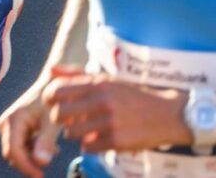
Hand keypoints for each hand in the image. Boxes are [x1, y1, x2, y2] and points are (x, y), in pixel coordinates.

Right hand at [0, 68, 70, 177]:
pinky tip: (50, 146)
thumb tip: (41, 163)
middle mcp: (6, 123)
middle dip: (30, 162)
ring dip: (33, 156)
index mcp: (13, 120)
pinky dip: (34, 150)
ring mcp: (9, 126)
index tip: (40, 175)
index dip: (26, 167)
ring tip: (53, 149)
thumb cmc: (54, 101)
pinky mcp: (14, 128)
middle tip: (48, 162)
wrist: (53, 84)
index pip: (13, 152)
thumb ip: (47, 141)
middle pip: (12, 154)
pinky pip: (20, 146)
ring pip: (17, 152)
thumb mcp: (53, 121)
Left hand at [43, 72, 186, 153]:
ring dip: (74, 134)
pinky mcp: (116, 141)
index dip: (49, 99)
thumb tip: (50, 70)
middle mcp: (102, 100)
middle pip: (59, 114)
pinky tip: (99, 139)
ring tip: (85, 129)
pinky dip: (90, 145)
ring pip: (71, 133)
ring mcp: (109, 121)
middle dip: (58, 120)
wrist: (167, 114)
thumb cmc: (132, 96)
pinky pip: (87, 147)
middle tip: (67, 120)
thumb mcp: (108, 80)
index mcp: (98, 83)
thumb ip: (77, 75)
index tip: (53, 104)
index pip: (57, 90)